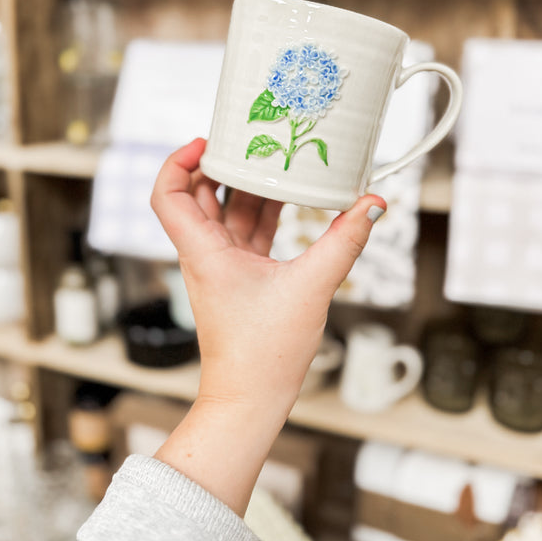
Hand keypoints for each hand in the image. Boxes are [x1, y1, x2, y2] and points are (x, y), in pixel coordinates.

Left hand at [151, 137, 385, 513]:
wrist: (250, 400)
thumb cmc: (263, 353)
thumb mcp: (311, 287)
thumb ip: (344, 242)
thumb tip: (372, 205)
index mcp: (204, 251)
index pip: (168, 195)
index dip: (177, 161)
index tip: (205, 141)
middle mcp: (206, 253)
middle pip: (200, 195)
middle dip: (222, 164)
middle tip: (250, 140)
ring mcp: (222, 266)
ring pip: (227, 213)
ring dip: (248, 188)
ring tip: (276, 159)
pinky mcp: (240, 277)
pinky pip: (247, 233)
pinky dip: (264, 214)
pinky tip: (291, 199)